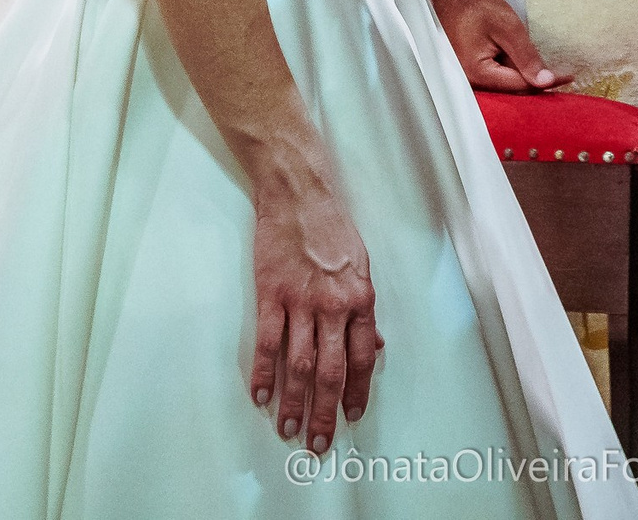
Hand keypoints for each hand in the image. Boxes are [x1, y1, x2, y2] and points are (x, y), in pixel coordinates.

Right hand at [250, 173, 379, 451]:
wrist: (299, 194)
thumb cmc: (333, 229)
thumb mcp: (362, 267)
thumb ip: (365, 311)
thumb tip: (377, 348)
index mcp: (361, 300)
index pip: (362, 359)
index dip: (356, 392)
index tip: (350, 417)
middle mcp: (333, 306)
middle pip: (331, 372)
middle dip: (325, 412)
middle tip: (319, 444)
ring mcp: (300, 301)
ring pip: (299, 364)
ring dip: (293, 402)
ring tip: (289, 430)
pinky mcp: (270, 295)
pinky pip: (267, 343)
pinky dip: (263, 373)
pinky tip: (260, 396)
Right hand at [425, 0, 559, 90]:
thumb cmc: (475, 7)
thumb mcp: (507, 28)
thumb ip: (526, 57)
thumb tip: (544, 82)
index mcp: (478, 73)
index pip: (520, 85)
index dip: (546, 82)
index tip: (568, 77)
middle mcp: (472, 81)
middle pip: (513, 88)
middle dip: (537, 81)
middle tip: (562, 75)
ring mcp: (472, 76)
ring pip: (507, 81)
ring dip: (527, 74)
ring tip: (548, 66)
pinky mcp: (474, 68)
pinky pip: (499, 74)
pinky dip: (515, 68)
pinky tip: (527, 61)